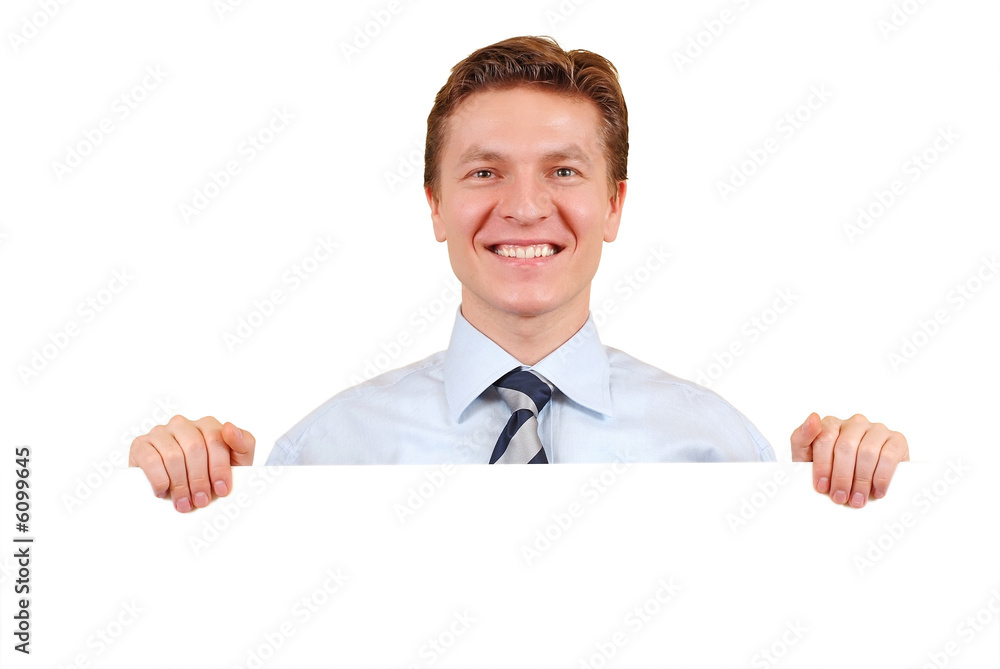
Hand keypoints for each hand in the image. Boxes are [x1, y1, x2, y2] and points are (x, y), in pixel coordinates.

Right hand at [128, 415, 254, 512]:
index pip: (215, 440)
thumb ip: (243, 443)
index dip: (219, 467)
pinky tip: (164, 492)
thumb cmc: (212, 472)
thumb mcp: (237, 460)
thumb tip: (229, 428)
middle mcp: (183, 425)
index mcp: (207, 425)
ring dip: (181, 484)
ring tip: (185, 502)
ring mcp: (160, 433)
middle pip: (194, 448)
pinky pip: (151, 460)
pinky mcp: (141, 445)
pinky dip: (159, 480)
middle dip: (200, 479)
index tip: (222, 490)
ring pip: (173, 456)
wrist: (185, 486)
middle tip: (202, 500)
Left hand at [790, 413, 908, 507]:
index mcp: (831, 424)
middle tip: (840, 497)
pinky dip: (882, 477)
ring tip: (857, 499)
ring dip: (861, 480)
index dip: (822, 466)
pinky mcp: (897, 440)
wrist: (855, 483)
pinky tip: (876, 491)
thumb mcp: (806, 457)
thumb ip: (801, 438)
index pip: (824, 439)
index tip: (822, 487)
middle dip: (841, 477)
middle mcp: (854, 423)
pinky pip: (889, 456)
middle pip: (846, 447)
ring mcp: (877, 429)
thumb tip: (813, 418)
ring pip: (867, 452)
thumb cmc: (828, 469)